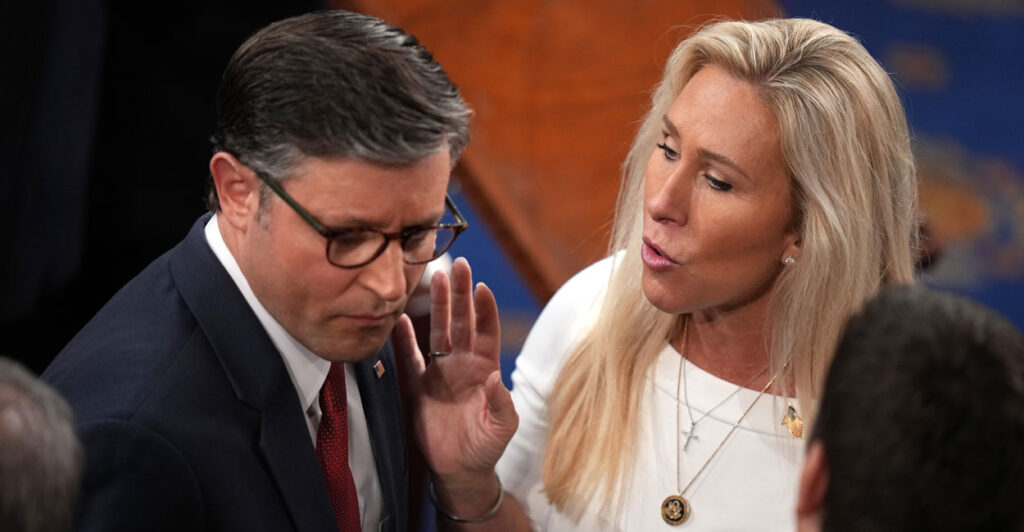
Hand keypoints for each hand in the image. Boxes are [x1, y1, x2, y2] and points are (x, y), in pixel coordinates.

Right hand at [393, 258, 517, 482]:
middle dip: (460, 294)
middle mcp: (463, 364)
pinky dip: (403, 339)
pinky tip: (398, 318)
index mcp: (485, 368)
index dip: (485, 309)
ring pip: (438, 331)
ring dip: (437, 305)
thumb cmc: (486, 447)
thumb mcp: (501, 427)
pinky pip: (409, 358)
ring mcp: (440, 372)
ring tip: (433, 277)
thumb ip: (501, 403)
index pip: (487, 331)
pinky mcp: (418, 386)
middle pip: (462, 321)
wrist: (459, 471)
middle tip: (457, 265)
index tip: (482, 286)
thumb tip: (496, 376)